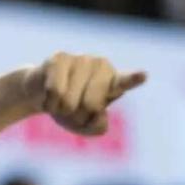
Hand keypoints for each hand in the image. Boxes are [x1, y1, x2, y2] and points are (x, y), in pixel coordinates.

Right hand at [24, 53, 145, 135]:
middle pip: (91, 105)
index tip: (143, 75)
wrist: (41, 95)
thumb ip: (98, 127)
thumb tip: (99, 112)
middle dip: (78, 116)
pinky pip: (54, 91)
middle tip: (72, 110)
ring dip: (62, 110)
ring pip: (70, 101)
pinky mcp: (59, 58)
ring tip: (61, 101)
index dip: (134, 78)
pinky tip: (49, 96)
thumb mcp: (85, 127)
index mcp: (113, 82)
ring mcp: (81, 59)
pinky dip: (50, 102)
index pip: (126, 81)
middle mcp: (101, 66)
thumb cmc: (69, 110)